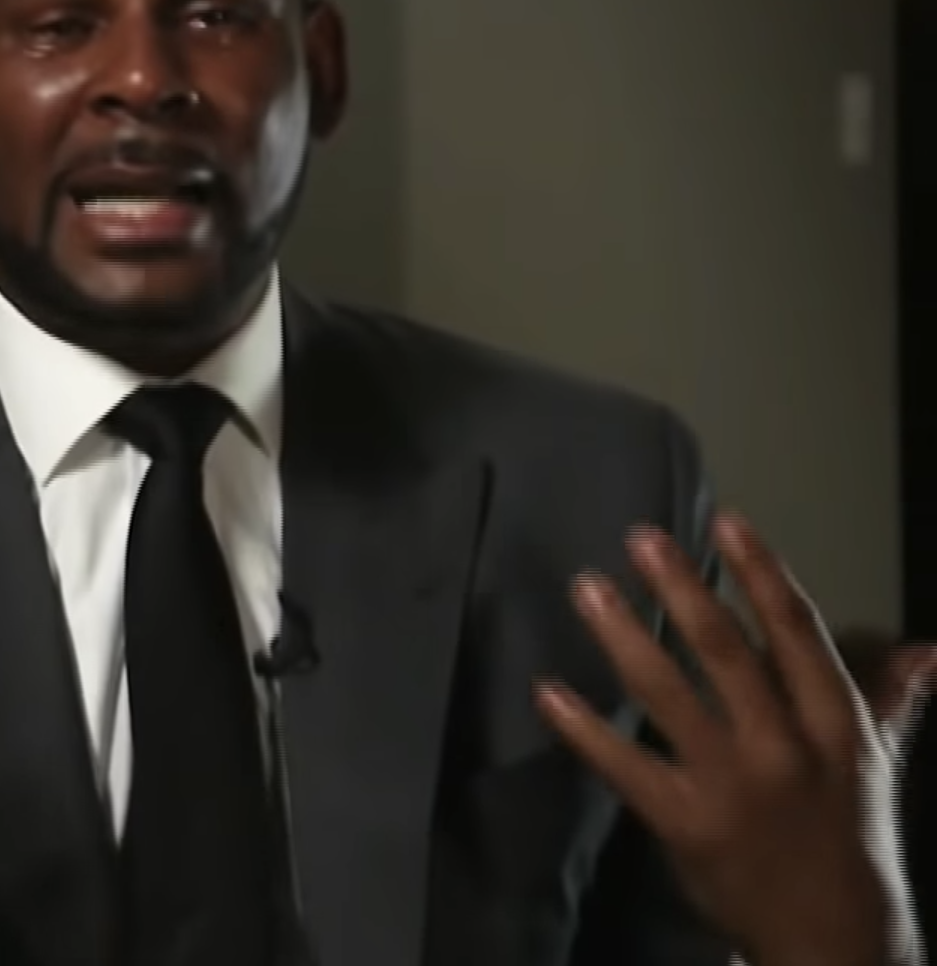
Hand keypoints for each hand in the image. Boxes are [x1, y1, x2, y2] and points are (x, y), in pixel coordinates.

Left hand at [536, 514, 890, 965]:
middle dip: (682, 588)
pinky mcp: (684, 821)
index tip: (727, 521)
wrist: (833, 935)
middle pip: (726, 651)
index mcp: (835, 723)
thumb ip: (887, 699)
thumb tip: (924, 650)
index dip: (761, 573)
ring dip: (624, 635)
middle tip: (639, 537)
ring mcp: (730, 783)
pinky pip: (624, 764)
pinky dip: (582, 727)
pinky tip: (547, 690)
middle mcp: (784, 745)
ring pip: (669, 693)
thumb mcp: (876, 764)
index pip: (797, 632)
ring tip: (587, 588)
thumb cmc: (850, 837)